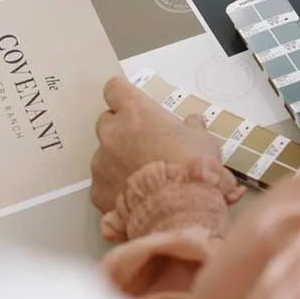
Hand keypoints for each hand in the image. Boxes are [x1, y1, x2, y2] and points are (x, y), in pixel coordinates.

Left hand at [90, 77, 220, 213]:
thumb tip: (193, 122)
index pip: (115, 89)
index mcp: (135, 111)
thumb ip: (192, 128)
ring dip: (118, 161)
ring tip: (143, 179)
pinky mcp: (97, 191)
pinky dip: (115, 189)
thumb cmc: (192, 166)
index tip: (130, 103)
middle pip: (107, 122)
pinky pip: (103, 185)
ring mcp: (101, 162)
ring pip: (103, 155)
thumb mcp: (202, 140)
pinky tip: (135, 200)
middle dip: (121, 131)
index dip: (122, 95)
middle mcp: (112, 132)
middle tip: (143, 145)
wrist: (178, 210)